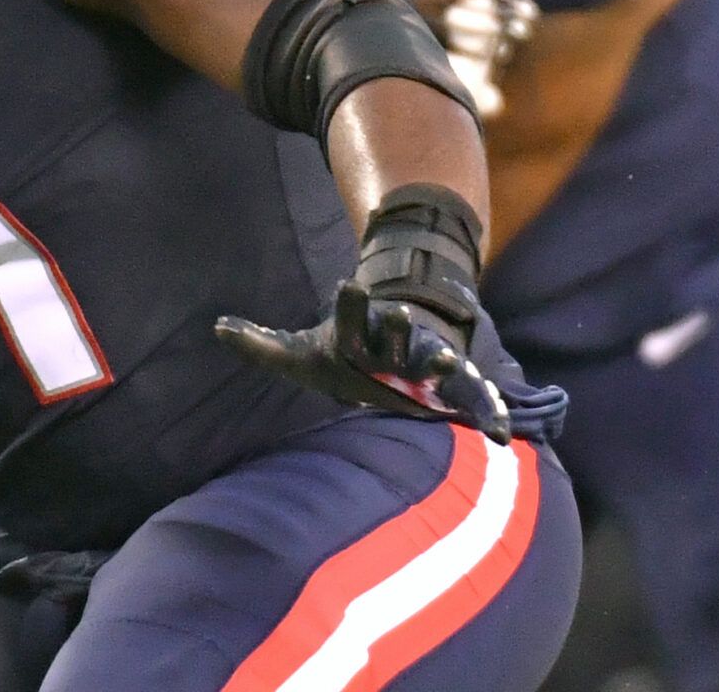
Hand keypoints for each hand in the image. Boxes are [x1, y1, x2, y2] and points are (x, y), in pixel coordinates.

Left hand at [216, 280, 509, 443]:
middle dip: (396, 323)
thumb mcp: (299, 354)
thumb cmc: (342, 356)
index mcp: (355, 333)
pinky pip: (473, 401)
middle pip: (394, 331)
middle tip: (396, 311)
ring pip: (434, 359)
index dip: (349, 302)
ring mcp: (424, 364)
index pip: (348, 315)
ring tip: (453, 362)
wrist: (394, 351)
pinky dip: (489, 414)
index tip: (347, 283)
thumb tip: (217, 328)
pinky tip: (501, 434)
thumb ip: (261, 344)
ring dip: (442, 361)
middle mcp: (392, 344)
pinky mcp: (450, 389)